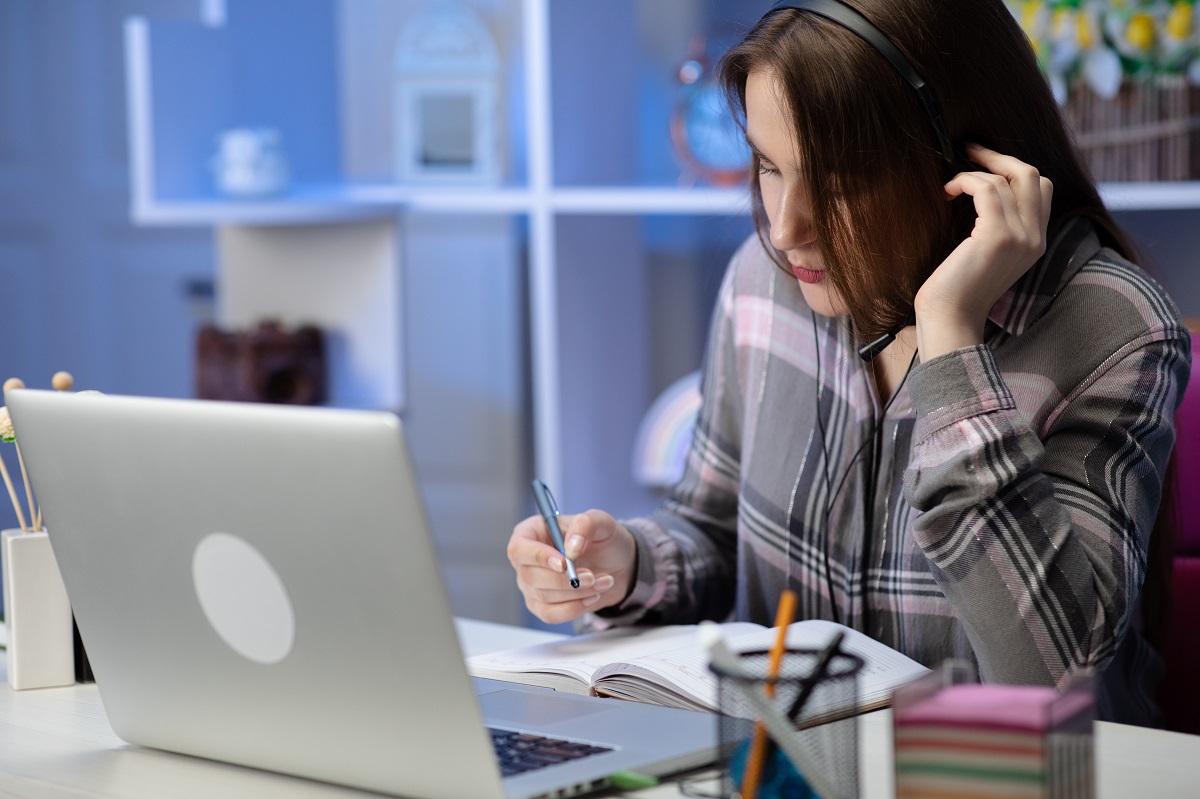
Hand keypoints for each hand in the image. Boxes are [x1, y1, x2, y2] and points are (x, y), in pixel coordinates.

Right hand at [507, 508, 636, 624]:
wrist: (616, 564)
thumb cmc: (602, 538)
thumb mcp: (601, 522)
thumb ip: (585, 524)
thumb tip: (570, 548)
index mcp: (531, 532)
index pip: (519, 548)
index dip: (538, 557)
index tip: (564, 563)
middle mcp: (526, 559)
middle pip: (531, 576)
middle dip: (565, 580)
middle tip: (592, 576)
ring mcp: (531, 585)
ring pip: (543, 597)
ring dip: (577, 593)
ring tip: (602, 582)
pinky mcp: (542, 605)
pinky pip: (550, 614)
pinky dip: (574, 608)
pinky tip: (592, 596)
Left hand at [914, 143, 1052, 359]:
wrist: (950, 319)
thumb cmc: (957, 289)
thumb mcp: (987, 254)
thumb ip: (997, 227)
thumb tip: (985, 190)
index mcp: (1036, 242)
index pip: (1042, 188)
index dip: (1014, 169)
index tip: (984, 165)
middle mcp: (1035, 237)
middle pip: (1033, 174)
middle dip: (1000, 157)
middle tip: (970, 151)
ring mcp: (1021, 236)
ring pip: (1007, 178)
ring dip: (974, 173)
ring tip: (951, 185)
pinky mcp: (997, 236)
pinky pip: (986, 188)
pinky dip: (965, 181)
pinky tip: (948, 191)